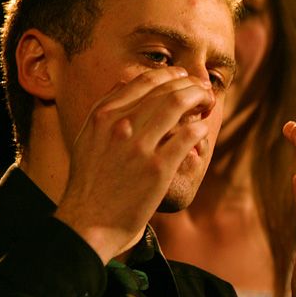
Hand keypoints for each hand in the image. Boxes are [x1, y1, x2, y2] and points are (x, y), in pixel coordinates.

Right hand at [54, 67, 214, 262]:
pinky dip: (199, 128)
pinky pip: (187, 136)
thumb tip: (124, 80)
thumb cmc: (91, 181)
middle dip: (190, 85)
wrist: (88, 222)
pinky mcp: (158, 169)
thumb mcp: (88, 137)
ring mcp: (140, 147)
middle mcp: (121, 126)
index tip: (183, 78)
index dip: (169, 75)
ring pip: (178, 105)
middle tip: (203, 89)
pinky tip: (202, 129)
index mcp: (104, 115)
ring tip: (207, 102)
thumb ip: (106, 108)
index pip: (144, 81)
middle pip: (166, 90)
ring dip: (199, 98)